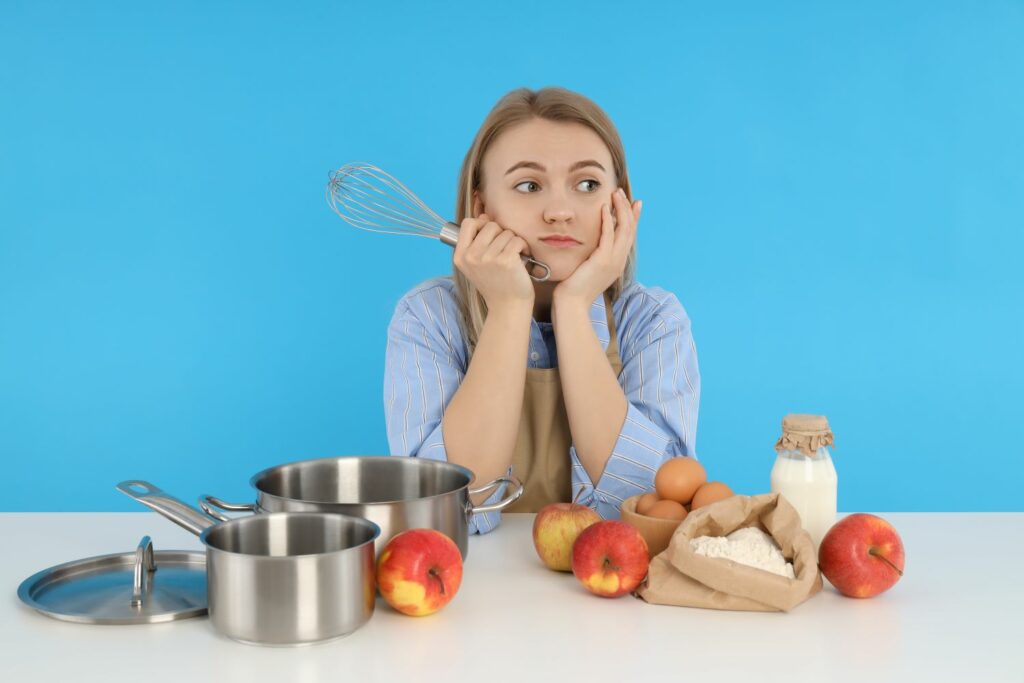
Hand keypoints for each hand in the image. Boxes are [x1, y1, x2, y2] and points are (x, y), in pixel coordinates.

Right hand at [453, 213, 534, 309]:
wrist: (508, 306)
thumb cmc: (495, 283)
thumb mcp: (477, 263)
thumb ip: (477, 240)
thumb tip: (483, 216)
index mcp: (460, 256)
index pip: (468, 223)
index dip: (481, 225)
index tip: (489, 236)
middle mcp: (471, 257)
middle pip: (490, 225)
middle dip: (501, 234)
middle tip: (504, 249)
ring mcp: (488, 259)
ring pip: (506, 232)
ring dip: (513, 241)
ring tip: (513, 256)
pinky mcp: (506, 261)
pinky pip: (517, 240)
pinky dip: (523, 246)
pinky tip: (522, 257)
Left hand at [553, 187, 640, 306]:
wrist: (572, 305)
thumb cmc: (574, 290)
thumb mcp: (588, 271)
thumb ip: (593, 259)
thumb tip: (590, 249)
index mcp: (617, 264)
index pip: (629, 236)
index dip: (633, 218)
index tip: (634, 204)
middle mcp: (619, 261)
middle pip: (630, 230)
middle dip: (628, 209)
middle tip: (622, 193)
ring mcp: (613, 261)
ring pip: (623, 229)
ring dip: (620, 209)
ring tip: (615, 194)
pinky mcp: (602, 261)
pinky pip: (608, 236)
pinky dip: (608, 220)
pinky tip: (604, 207)